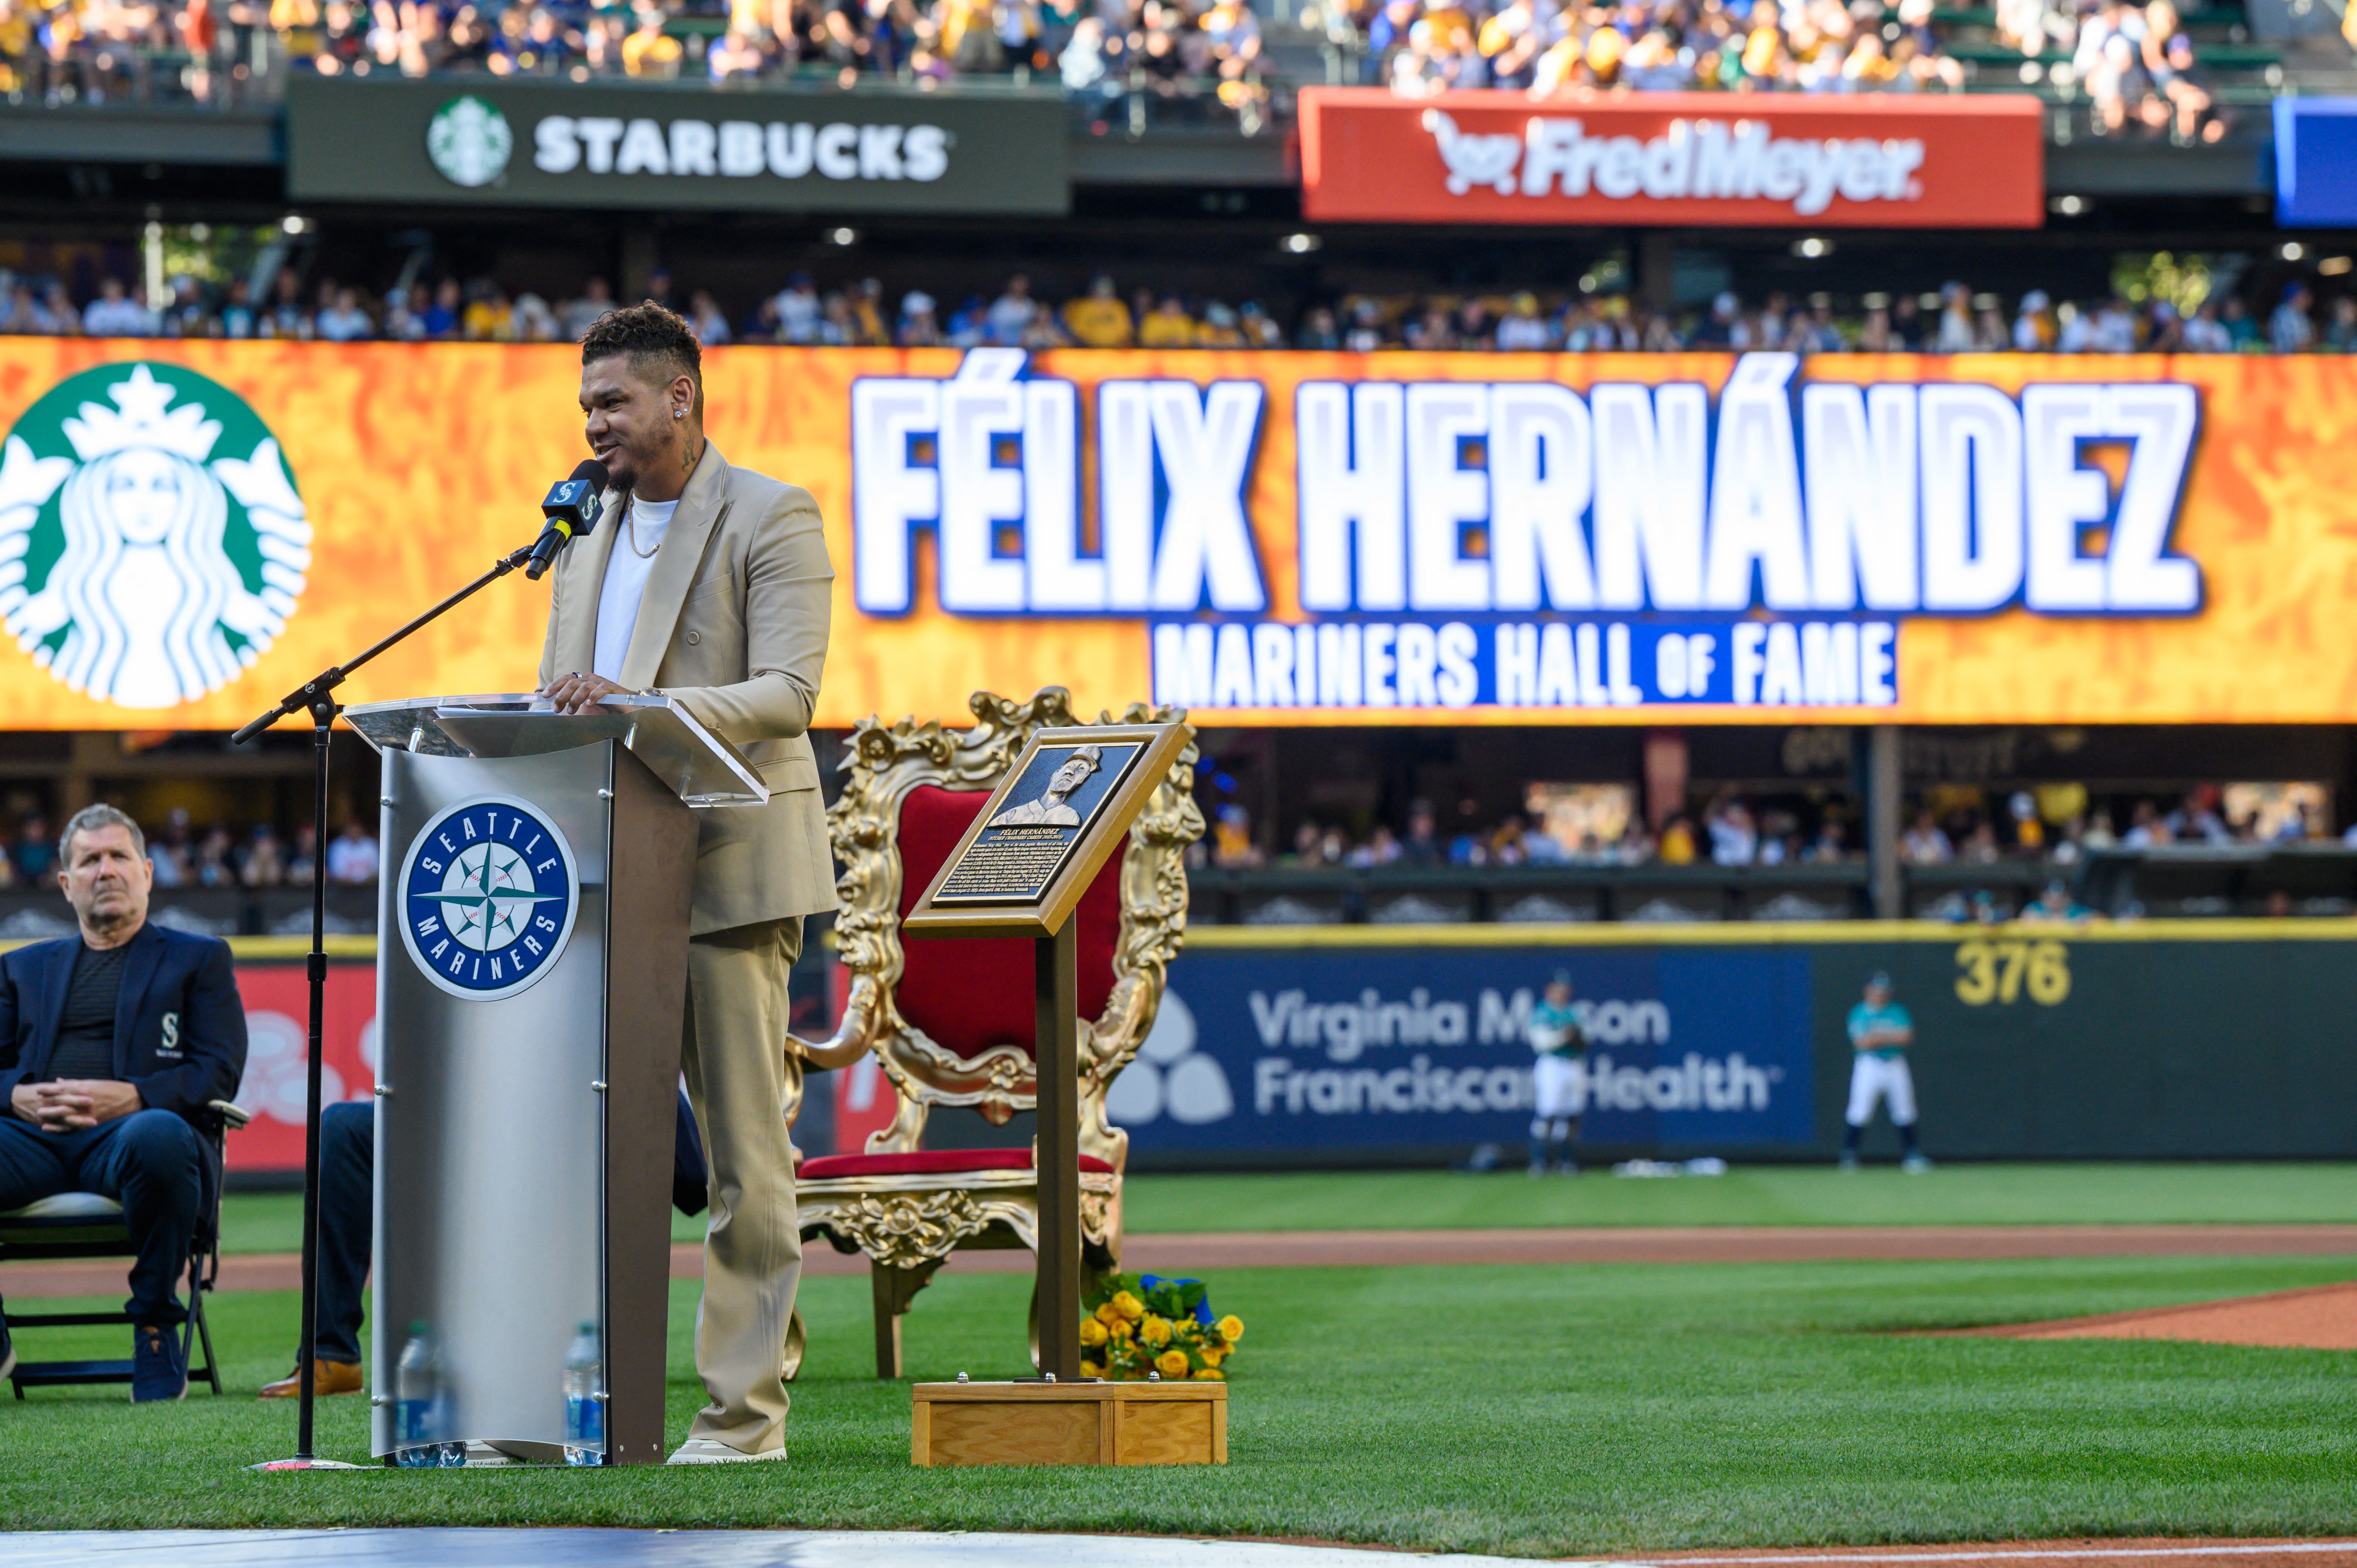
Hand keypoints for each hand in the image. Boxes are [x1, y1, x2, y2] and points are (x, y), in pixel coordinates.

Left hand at [18, 1080, 141, 1130]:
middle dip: (49, 1105)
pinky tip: (52, 1129)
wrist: (133, 1099)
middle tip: (37, 1108)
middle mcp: (86, 1100)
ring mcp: (90, 1113)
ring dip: (52, 1118)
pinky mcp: (93, 1122)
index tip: (39, 1090)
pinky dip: (61, 1128)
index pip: (64, 1088)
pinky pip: (74, 1127)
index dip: (50, 1089)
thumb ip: (76, 1083)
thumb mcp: (95, 1082)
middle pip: (63, 1103)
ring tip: (41, 1119)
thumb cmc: (114, 1089)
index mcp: (87, 1088)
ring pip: (66, 1116)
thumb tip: (59, 1081)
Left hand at [541, 670, 632, 714]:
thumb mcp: (587, 702)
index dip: (555, 685)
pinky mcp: (613, 689)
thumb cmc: (607, 705)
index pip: (566, 678)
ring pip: (584, 687)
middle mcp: (592, 679)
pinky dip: (593, 697)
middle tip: (557, 708)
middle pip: (572, 682)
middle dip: (562, 695)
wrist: (629, 705)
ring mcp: (602, 683)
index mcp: (584, 680)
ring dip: (575, 699)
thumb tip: (557, 707)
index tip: (545, 695)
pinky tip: (589, 705)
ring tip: (571, 711)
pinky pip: (601, 689)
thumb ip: (575, 702)